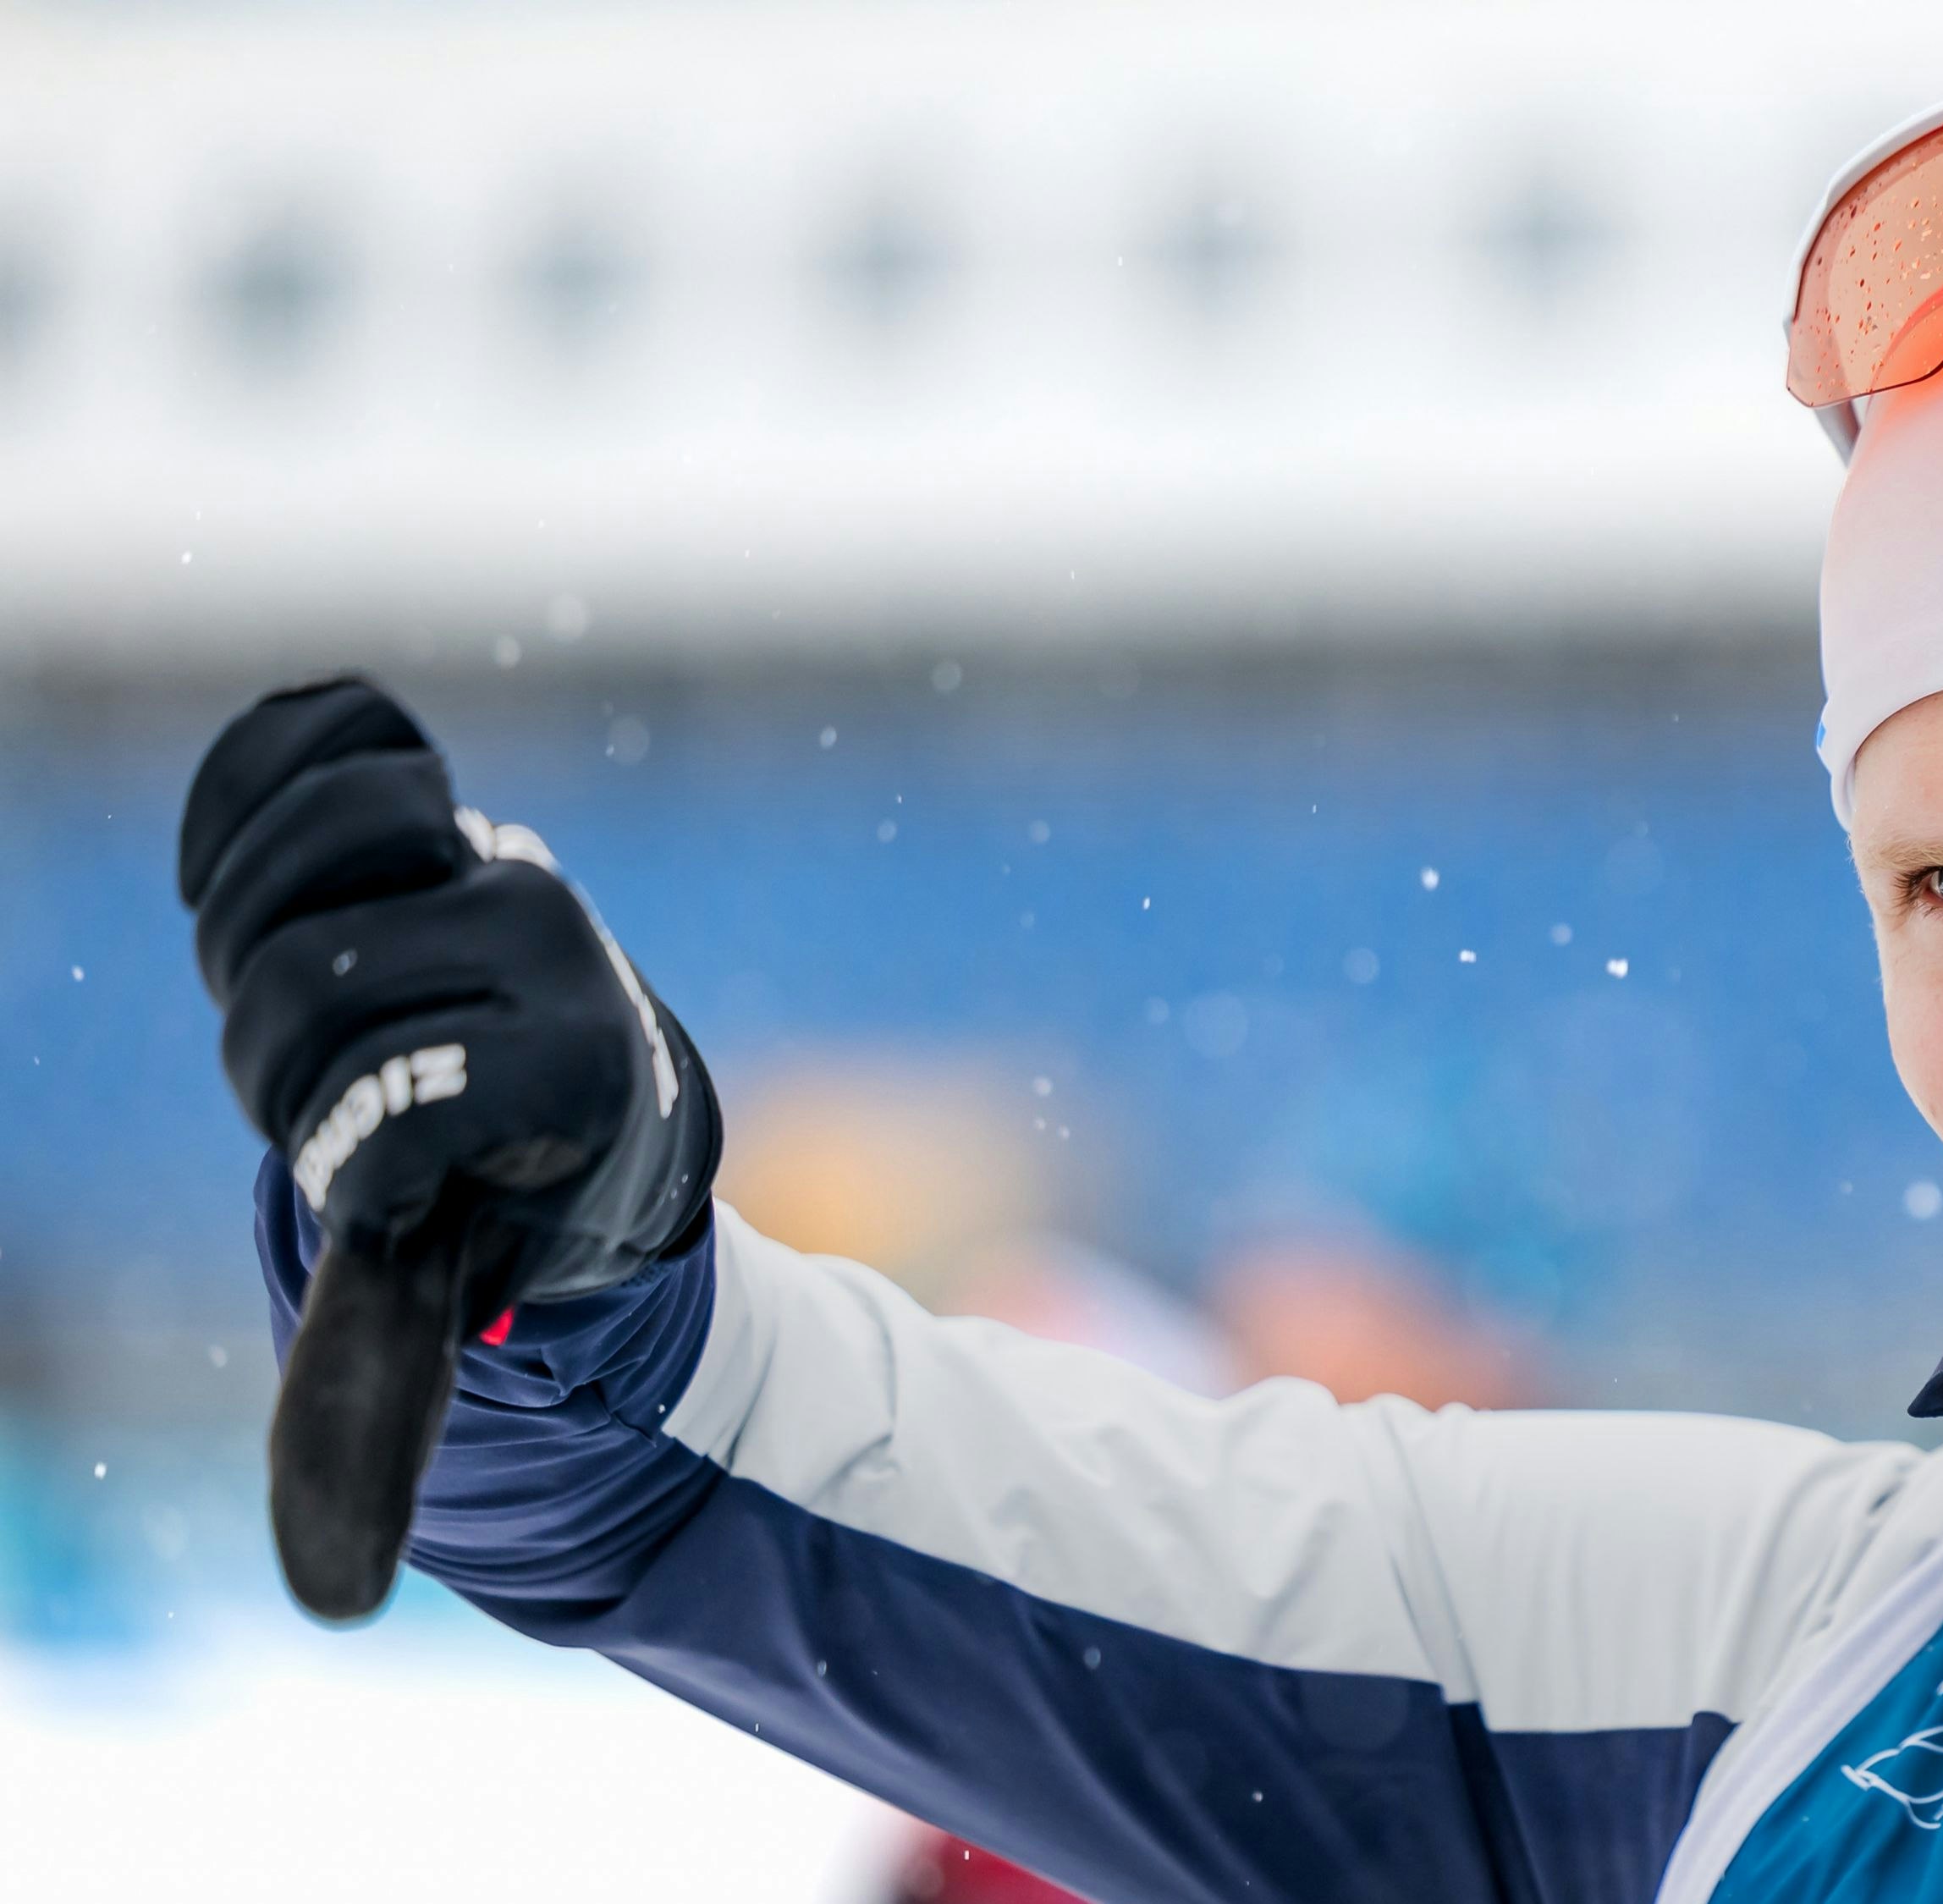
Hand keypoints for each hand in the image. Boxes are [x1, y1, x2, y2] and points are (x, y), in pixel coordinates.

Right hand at [179, 675, 720, 1615]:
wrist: (589, 1095)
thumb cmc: (513, 1206)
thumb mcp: (455, 1309)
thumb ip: (379, 1412)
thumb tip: (328, 1601)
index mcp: (574, 1072)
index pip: (383, 1120)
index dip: (348, 1166)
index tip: (399, 1181)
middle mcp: (559, 945)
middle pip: (295, 997)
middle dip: (279, 1067)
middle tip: (336, 1091)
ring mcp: (508, 860)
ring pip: (285, 879)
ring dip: (252, 950)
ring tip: (312, 993)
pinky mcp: (454, 798)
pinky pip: (318, 743)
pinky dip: (252, 797)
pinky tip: (249, 870)